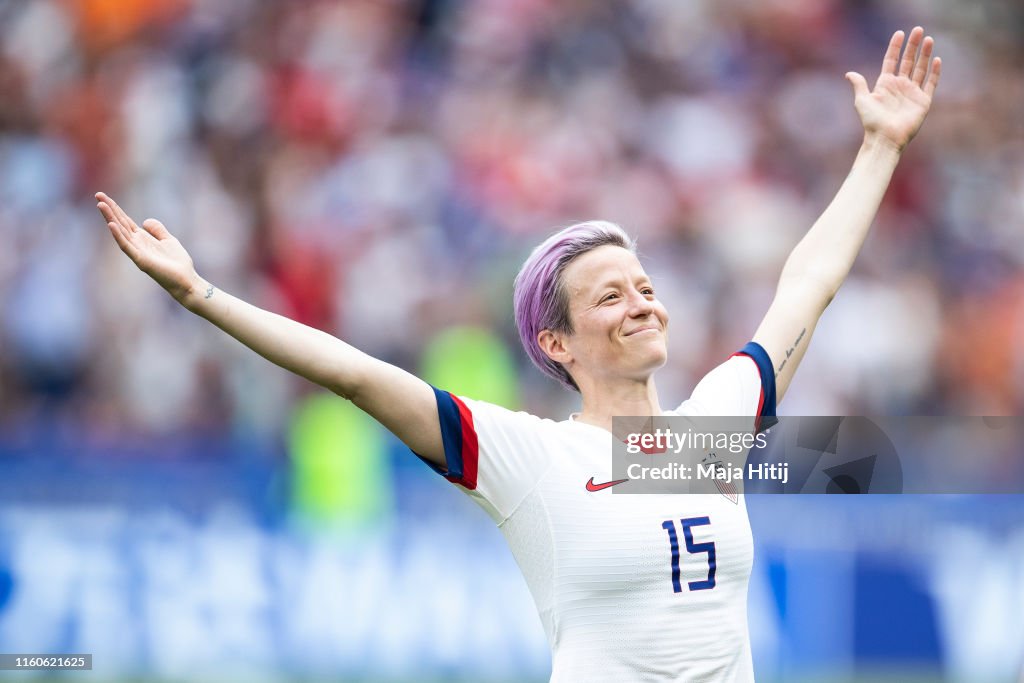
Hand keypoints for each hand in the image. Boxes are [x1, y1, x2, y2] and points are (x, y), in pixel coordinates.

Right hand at [96, 192, 199, 303]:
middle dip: (109, 209)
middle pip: (120, 224)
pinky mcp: (141, 261)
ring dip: (110, 218)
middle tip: (98, 194)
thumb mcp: (168, 240)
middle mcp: (137, 244)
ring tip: (101, 204)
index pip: (125, 221)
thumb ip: (157, 230)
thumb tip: (145, 221)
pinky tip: (111, 225)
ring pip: (120, 233)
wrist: (186, 281)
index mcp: (142, 239)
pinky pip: (127, 247)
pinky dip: (118, 236)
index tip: (104, 196)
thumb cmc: (177, 264)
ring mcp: (137, 252)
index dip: (116, 208)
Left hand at [845, 27, 941, 152]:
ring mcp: (912, 93)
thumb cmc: (871, 122)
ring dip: (925, 54)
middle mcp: (900, 86)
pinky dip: (934, 72)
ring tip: (928, 39)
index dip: (895, 47)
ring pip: (920, 69)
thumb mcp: (862, 101)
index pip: (891, 60)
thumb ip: (859, 85)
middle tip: (918, 30)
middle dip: (913, 45)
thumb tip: (849, 73)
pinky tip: (936, 59)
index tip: (899, 33)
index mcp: (885, 84)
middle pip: (908, 61)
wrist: (885, 138)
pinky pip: (930, 83)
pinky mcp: (923, 101)